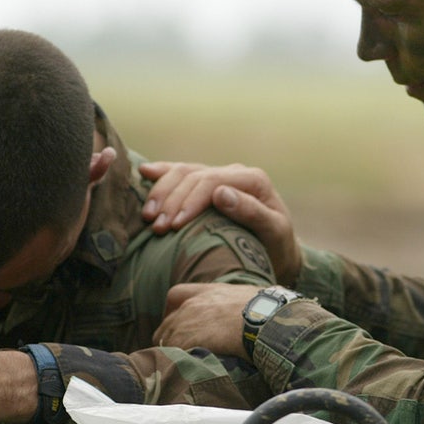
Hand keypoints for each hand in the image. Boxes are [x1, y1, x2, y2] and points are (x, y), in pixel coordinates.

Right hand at [140, 161, 302, 284]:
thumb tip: (222, 193)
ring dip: (161, 191)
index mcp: (253, 179)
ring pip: (183, 172)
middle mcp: (235, 173)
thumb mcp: (275, 232)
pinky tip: (144, 172)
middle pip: (193, 176)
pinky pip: (181, 173)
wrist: (278, 251)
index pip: (212, 181)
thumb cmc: (277, 246)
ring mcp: (220, 176)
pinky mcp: (208, 184)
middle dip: (171, 200)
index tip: (174, 226)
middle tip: (156, 227)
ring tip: (148, 215)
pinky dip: (162, 173)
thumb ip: (253, 212)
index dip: (189, 201)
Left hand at [153, 283, 258, 359]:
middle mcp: (193, 305)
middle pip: (168, 323)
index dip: (173, 309)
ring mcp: (186, 322)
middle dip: (171, 337)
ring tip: (183, 366)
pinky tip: (185, 370)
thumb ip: (243, 301)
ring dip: (172, 352)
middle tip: (182, 351)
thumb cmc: (265, 309)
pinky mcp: (186, 340)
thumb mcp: (251, 297)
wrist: (262, 320)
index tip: (178, 321)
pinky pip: (172, 353)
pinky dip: (176, 362)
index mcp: (208, 292)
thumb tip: (260, 305)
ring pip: (165, 340)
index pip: (176, 294)